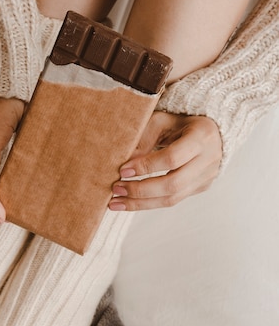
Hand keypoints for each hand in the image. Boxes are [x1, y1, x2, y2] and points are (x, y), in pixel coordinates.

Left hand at [108, 111, 222, 211]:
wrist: (209, 133)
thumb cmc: (180, 124)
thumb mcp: (161, 122)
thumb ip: (143, 140)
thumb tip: (123, 167)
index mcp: (202, 136)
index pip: (172, 158)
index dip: (146, 166)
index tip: (123, 170)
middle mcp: (209, 159)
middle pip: (172, 184)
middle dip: (140, 190)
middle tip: (116, 189)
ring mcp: (207, 177)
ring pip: (172, 198)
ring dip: (140, 203)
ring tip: (116, 202)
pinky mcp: (200, 188)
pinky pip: (172, 201)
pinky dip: (147, 203)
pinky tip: (129, 202)